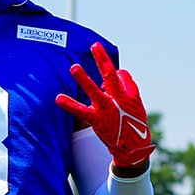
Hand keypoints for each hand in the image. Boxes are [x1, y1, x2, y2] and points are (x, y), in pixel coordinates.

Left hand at [55, 42, 154, 171]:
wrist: (135, 150)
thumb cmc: (134, 124)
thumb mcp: (136, 104)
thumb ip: (128, 87)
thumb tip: (118, 72)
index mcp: (128, 96)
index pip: (120, 76)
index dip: (109, 66)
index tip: (100, 54)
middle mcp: (118, 101)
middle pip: (110, 76)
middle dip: (102, 60)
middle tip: (94, 45)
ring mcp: (108, 111)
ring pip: (95, 92)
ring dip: (84, 79)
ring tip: (74, 67)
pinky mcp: (98, 121)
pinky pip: (82, 111)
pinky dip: (70, 105)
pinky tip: (58, 98)